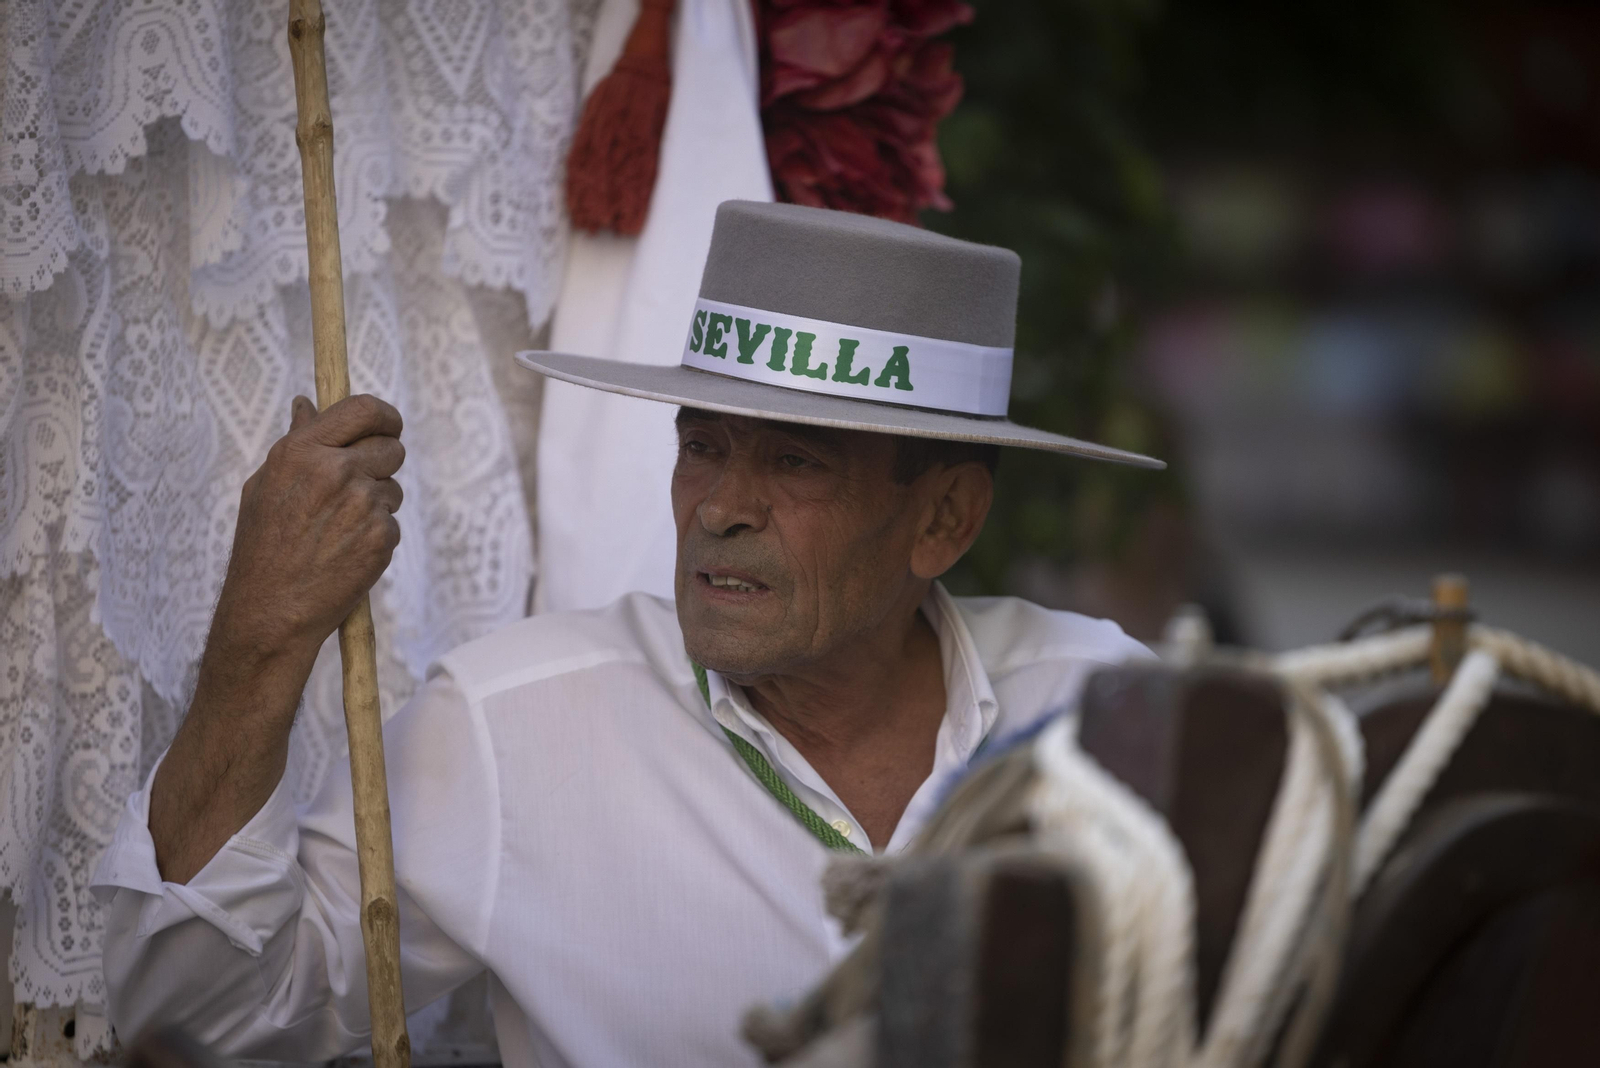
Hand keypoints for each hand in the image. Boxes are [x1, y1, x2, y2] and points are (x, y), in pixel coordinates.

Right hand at [210, 393, 405, 678]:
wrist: (271, 610)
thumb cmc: (263, 546)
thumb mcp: (266, 485)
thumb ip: (296, 441)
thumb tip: (307, 402)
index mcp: (303, 450)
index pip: (364, 409)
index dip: (384, 415)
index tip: (388, 425)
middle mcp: (336, 470)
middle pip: (391, 447)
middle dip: (382, 463)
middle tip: (357, 488)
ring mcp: (363, 503)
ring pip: (393, 489)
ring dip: (375, 504)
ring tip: (336, 531)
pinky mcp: (382, 535)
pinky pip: (391, 522)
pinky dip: (376, 536)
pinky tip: (345, 553)